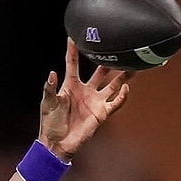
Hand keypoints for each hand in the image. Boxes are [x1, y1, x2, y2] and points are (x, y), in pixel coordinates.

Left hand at [38, 37, 135, 160]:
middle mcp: (85, 91)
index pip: (72, 64)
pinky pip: (116, 102)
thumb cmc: (50, 123)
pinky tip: (127, 87)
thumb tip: (52, 73)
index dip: (74, 51)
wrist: (57, 143)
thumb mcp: (48, 104)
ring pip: (113, 84)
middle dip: (108, 61)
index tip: (75, 37)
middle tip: (116, 48)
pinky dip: (123, 95)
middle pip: (100, 72)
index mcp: (70, 86)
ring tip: (132, 64)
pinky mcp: (102, 113)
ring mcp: (95, 101)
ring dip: (122, 75)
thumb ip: (50, 89)